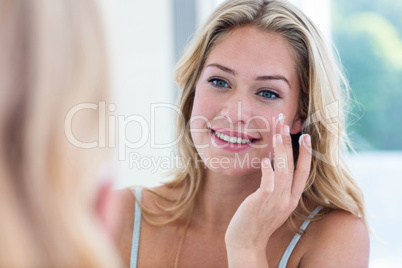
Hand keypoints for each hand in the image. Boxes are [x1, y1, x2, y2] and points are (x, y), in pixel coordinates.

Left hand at [225, 126, 311, 265]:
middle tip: (285, 123)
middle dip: (291, 143)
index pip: (303, 172)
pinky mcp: (262, 202)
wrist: (246, 243)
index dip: (306, 154)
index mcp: (291, 199)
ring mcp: (276, 201)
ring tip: (277, 132)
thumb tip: (273, 165)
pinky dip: (268, 170)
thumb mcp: (272, 204)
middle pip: (294, 167)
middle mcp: (287, 199)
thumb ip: (277, 187)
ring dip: (280, 150)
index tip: (305, 136)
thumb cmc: (256, 221)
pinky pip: (268, 184)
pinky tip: (265, 160)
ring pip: (283, 171)